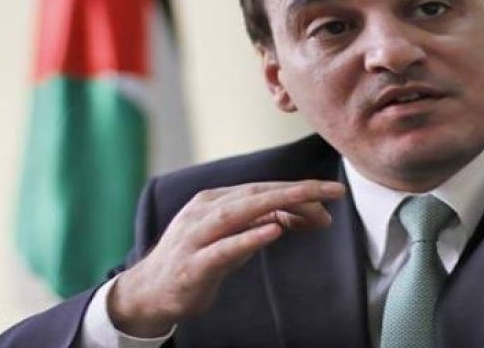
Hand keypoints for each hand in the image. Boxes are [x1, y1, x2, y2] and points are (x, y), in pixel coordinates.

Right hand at [107, 180, 345, 336]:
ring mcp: (196, 236)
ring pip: (239, 212)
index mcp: (213, 201)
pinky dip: (249, 237)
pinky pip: (223, 248)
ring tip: (311, 201)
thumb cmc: (194, 263)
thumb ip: (259, 224)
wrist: (149, 293)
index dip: (296, 190)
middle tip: (333, 191)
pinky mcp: (193, 265)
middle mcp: (204, 212)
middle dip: (296, 190)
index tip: (330, 194)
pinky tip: (274, 230)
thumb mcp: (230, 239)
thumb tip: (299, 215)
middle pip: (255, 193)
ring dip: (278, 204)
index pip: (261, 189)